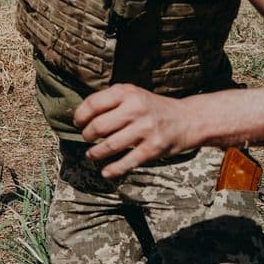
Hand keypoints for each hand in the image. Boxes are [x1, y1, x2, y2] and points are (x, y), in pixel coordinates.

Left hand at [73, 83, 194, 178]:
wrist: (186, 119)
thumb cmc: (151, 107)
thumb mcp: (132, 94)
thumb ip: (110, 100)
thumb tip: (81, 116)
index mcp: (127, 92)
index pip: (93, 103)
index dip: (80, 115)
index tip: (77, 123)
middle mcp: (136, 108)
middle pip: (99, 126)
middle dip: (87, 135)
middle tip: (86, 138)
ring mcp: (145, 129)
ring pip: (110, 145)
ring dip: (96, 152)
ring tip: (90, 154)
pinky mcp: (153, 148)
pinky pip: (128, 161)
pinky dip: (114, 169)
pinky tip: (105, 171)